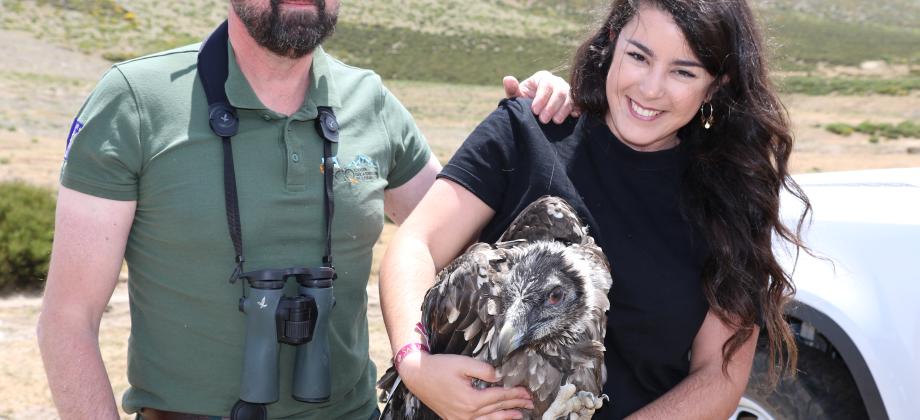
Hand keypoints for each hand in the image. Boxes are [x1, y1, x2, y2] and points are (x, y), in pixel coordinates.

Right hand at [399, 352, 533, 419]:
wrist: (417, 375)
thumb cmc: (439, 367)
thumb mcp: (463, 363)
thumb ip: (485, 370)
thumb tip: (500, 376)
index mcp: (471, 399)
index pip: (499, 396)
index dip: (515, 394)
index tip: (527, 391)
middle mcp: (467, 413)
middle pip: (497, 409)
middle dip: (515, 405)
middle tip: (530, 402)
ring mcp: (460, 419)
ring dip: (506, 417)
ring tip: (520, 415)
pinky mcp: (454, 419)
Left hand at [503, 71, 578, 123]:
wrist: (535, 113)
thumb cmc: (524, 102)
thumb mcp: (517, 97)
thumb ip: (513, 89)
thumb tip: (507, 79)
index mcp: (542, 78)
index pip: (545, 84)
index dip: (541, 97)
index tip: (534, 110)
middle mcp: (556, 82)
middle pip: (559, 91)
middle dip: (552, 106)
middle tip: (543, 120)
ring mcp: (567, 91)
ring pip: (569, 97)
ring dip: (563, 110)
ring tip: (556, 121)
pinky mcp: (573, 100)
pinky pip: (578, 102)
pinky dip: (577, 109)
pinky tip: (573, 116)